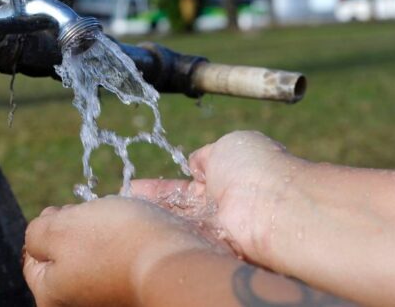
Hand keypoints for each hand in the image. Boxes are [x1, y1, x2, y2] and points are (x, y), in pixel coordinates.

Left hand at [22, 195, 224, 306]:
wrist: (176, 261)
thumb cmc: (114, 242)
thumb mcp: (58, 228)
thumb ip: (36, 232)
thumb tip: (40, 235)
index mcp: (51, 296)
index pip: (33, 257)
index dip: (48, 225)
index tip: (66, 211)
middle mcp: (78, 304)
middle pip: (65, 255)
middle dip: (77, 228)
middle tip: (95, 217)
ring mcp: (107, 299)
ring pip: (95, 254)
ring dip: (103, 233)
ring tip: (119, 223)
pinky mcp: (133, 290)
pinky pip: (121, 260)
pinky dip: (126, 244)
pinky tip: (136, 234)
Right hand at [131, 130, 307, 267]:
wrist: (274, 207)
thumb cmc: (255, 168)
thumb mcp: (227, 146)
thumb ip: (207, 155)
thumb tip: (195, 162)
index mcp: (227, 176)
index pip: (187, 183)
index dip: (161, 186)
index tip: (135, 186)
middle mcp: (221, 205)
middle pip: (178, 207)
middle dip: (150, 204)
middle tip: (122, 202)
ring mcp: (216, 228)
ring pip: (177, 223)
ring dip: (151, 218)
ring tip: (121, 215)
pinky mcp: (212, 249)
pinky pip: (181, 240)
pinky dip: (160, 234)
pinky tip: (135, 230)